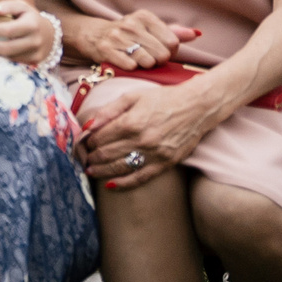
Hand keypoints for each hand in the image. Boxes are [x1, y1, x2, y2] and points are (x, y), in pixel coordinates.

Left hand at [0, 0, 52, 66]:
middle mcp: (35, 41)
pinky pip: (12, 61)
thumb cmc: (30, 17)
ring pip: (8, 57)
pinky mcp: (33, 62)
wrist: (49, 34)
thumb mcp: (22, 6)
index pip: (9, 30)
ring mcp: (35, 54)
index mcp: (32, 25)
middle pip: (7, 48)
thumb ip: (7, 6)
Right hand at [76, 9, 197, 69]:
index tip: (160, 50)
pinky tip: (129, 64)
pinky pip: (130, 65)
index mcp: (144, 16)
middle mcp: (130, 24)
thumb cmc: (128, 35)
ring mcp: (116, 36)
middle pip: (161, 53)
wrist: (93, 35)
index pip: (172, 41)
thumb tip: (196, 34)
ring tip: (140, 62)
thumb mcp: (149, 29)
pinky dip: (132, 68)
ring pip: (147, 61)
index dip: (169, 51)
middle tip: (151, 59)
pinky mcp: (105, 49)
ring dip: (146, 65)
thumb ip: (173, 32)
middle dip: (159, 60)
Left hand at [79, 81, 216, 186]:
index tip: (84, 143)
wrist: (197, 107)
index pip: (99, 138)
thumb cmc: (163, 98)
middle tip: (84, 158)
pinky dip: (123, 184)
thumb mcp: (132, 97)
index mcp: (130, 122)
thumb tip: (88, 126)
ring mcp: (154, 154)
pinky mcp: (166, 163)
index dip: (88, 142)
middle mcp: (141, 140)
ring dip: (101, 171)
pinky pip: (141, 178)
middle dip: (91, 157)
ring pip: (120, 168)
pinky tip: (110, 185)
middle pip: (106, 154)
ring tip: (90, 170)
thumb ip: (108, 111)